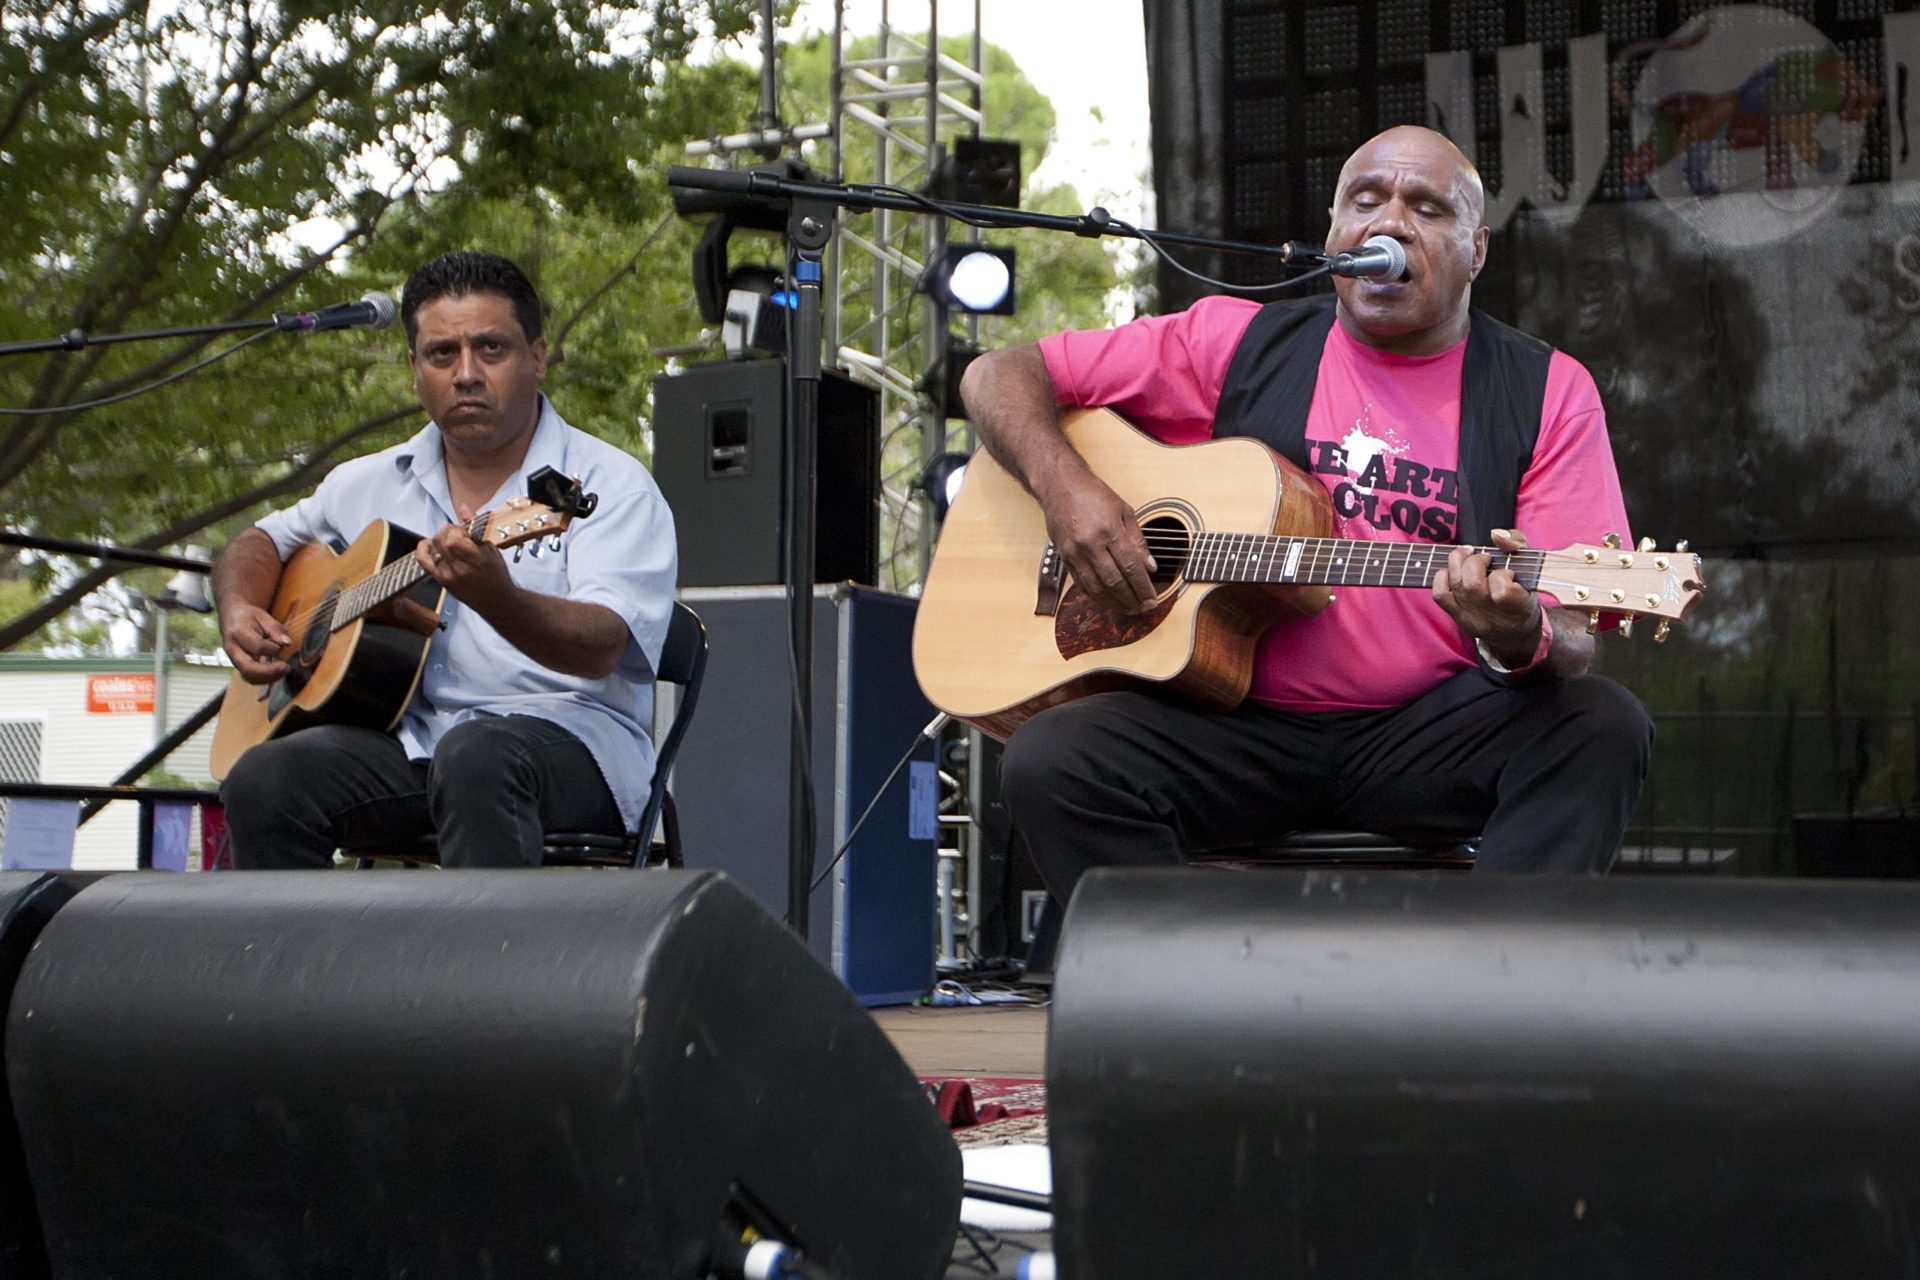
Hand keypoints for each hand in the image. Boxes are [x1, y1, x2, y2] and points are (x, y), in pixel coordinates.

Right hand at [220, 602, 290, 684]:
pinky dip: (264, 679)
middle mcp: (233, 649)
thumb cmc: (248, 617)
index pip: (257, 646)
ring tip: (283, 670)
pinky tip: (277, 673)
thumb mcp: (263, 616)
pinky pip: (250, 678)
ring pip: (248, 677)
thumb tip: (286, 643)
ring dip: (268, 678)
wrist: (232, 618)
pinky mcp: (239, 666)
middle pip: (248, 668)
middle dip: (269, 671)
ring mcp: (234, 660)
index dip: (273, 648)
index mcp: (238, 633)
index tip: (283, 644)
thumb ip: (275, 629)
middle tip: (285, 667)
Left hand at [415, 509, 515, 612]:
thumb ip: (474, 527)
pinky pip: (423, 561)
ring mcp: (447, 574)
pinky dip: (422, 549)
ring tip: (449, 542)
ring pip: (432, 546)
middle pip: (440, 538)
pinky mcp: (441, 580)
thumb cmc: (497, 575)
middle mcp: (458, 567)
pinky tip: (427, 545)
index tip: (466, 532)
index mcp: (475, 558)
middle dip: (448, 531)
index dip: (458, 529)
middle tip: (458, 536)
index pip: (453, 535)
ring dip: (439, 539)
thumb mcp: (491, 549)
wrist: (495, 600)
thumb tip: (463, 508)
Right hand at [1042, 473, 1158, 613]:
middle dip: (1131, 599)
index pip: (1130, 566)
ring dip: (1114, 603)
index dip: (1143, 586)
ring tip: (1128, 609)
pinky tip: (1108, 600)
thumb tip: (1150, 567)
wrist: (1060, 485)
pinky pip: (1081, 584)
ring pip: (1096, 587)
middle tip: (1143, 608)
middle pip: (1114, 581)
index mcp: (1108, 530)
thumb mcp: (1124, 511)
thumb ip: (1138, 541)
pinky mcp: (1064, 557)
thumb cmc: (1094, 494)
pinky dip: (1096, 596)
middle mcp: (1090, 544)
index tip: (1152, 598)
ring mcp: (1074, 553)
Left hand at [1431, 527, 1542, 664]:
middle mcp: (1493, 616)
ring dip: (1459, 563)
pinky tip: (1453, 571)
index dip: (1502, 575)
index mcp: (1518, 606)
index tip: (1508, 572)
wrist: (1516, 631)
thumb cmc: (1523, 591)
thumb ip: (1517, 542)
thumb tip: (1495, 534)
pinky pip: (1440, 595)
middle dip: (1476, 561)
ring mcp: (1473, 619)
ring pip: (1456, 585)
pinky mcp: (1458, 619)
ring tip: (1468, 558)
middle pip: (1472, 584)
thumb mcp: (1532, 565)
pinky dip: (1442, 577)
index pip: (1502, 592)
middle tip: (1484, 558)